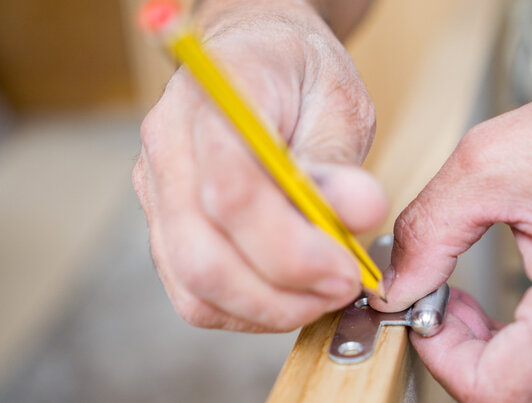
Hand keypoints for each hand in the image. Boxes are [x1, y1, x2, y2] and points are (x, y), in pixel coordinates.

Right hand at [132, 0, 386, 331]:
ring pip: (194, 288)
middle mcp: (168, 149)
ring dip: (266, 309)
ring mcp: (158, 192)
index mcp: (214, 101)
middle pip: (202, 256)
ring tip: (319, 293)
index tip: (348, 268)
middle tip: (340, 288)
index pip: (233, 193)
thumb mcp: (337, 100)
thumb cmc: (296, 72)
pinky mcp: (166, 225)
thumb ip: (338, 161)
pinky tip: (287, 292)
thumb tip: (356, 215)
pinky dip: (246, 309)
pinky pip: (194, 293)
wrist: (254, 57)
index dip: (293, 249)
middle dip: (281, 295)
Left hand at [370, 77, 531, 400]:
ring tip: (473, 308)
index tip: (420, 316)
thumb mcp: (491, 166)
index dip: (440, 359)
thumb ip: (429, 231)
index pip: (496, 390)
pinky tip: (513, 310)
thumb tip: (397, 284)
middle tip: (443, 308)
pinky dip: (531, 352)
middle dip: (465, 359)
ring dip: (499, 361)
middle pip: (523, 398)